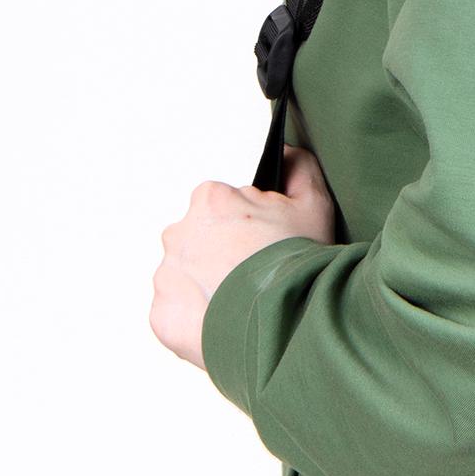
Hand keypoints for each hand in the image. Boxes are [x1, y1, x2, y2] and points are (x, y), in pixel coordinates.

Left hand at [150, 145, 337, 371]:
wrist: (286, 321)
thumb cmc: (299, 261)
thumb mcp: (313, 204)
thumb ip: (299, 168)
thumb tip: (287, 153)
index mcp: (209, 200)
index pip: (222, 206)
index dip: (248, 225)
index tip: (264, 244)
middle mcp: (178, 233)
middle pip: (200, 240)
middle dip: (223, 254)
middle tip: (254, 275)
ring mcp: (167, 275)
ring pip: (187, 276)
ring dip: (209, 286)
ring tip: (242, 304)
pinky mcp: (161, 314)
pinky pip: (178, 312)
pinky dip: (197, 318)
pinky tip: (227, 322)